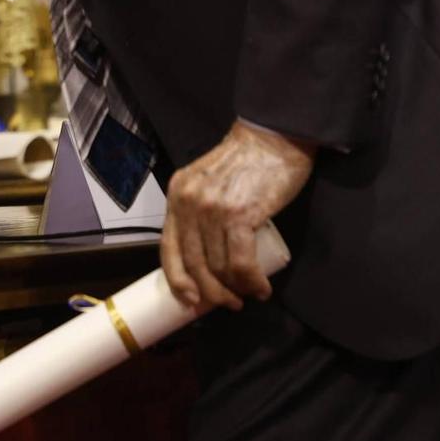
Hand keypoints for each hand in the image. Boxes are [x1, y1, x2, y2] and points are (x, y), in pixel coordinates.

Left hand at [158, 120, 314, 312]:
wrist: (272, 138)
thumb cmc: (245, 162)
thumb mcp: (207, 183)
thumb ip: (200, 208)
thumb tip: (206, 255)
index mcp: (177, 194)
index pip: (168, 246)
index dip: (177, 279)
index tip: (190, 299)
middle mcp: (189, 202)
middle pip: (193, 263)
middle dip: (210, 292)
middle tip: (229, 303)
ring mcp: (213, 209)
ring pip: (218, 266)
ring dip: (235, 289)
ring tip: (250, 294)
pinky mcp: (240, 215)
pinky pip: (242, 262)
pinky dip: (252, 281)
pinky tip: (262, 288)